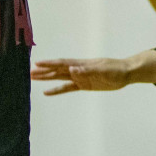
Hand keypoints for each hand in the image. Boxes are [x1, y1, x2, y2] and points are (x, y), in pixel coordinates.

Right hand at [31, 52, 155, 94]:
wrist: (126, 73)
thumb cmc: (116, 70)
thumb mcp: (103, 70)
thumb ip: (87, 70)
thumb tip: (72, 69)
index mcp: (82, 64)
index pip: (63, 63)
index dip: (50, 64)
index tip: (37, 63)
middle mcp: (78, 69)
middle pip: (57, 70)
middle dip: (43, 71)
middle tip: (28, 72)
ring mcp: (80, 77)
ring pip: (59, 78)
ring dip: (46, 78)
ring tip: (32, 78)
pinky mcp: (84, 85)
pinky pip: (67, 88)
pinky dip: (57, 90)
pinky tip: (47, 92)